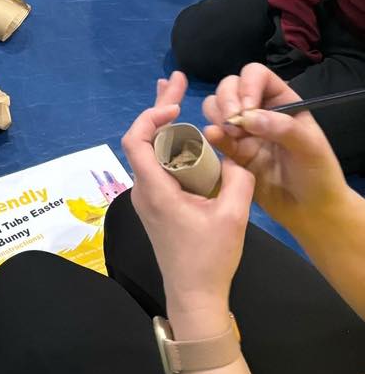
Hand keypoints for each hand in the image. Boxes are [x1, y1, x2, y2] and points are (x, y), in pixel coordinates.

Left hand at [123, 71, 253, 326]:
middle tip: (176, 79)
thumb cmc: (209, 257)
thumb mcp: (233, 216)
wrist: (194, 295)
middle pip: (142, 139)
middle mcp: (144, 189)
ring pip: (150, 151)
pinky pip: (158, 165)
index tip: (175, 103)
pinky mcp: (157, 204)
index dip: (150, 115)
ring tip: (176, 92)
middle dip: (159, 107)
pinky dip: (169, 144)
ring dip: (164, 124)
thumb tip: (235, 152)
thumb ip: (237, 178)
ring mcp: (148, 197)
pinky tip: (182, 132)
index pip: (136, 140)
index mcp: (154, 189)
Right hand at [203, 63, 350, 235]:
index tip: (245, 109)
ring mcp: (243, 131)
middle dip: (226, 100)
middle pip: (230, 86)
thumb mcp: (310, 147)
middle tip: (232, 123)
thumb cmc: (318, 174)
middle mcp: (259, 110)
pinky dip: (211, 133)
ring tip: (227, 134)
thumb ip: (282, 127)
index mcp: (282, 101)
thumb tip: (247, 117)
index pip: (256, 75)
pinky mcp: (231, 152)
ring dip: (216, 114)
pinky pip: (213, 134)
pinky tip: (214, 138)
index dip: (247, 85)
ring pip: (216, 106)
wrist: (310, 211)